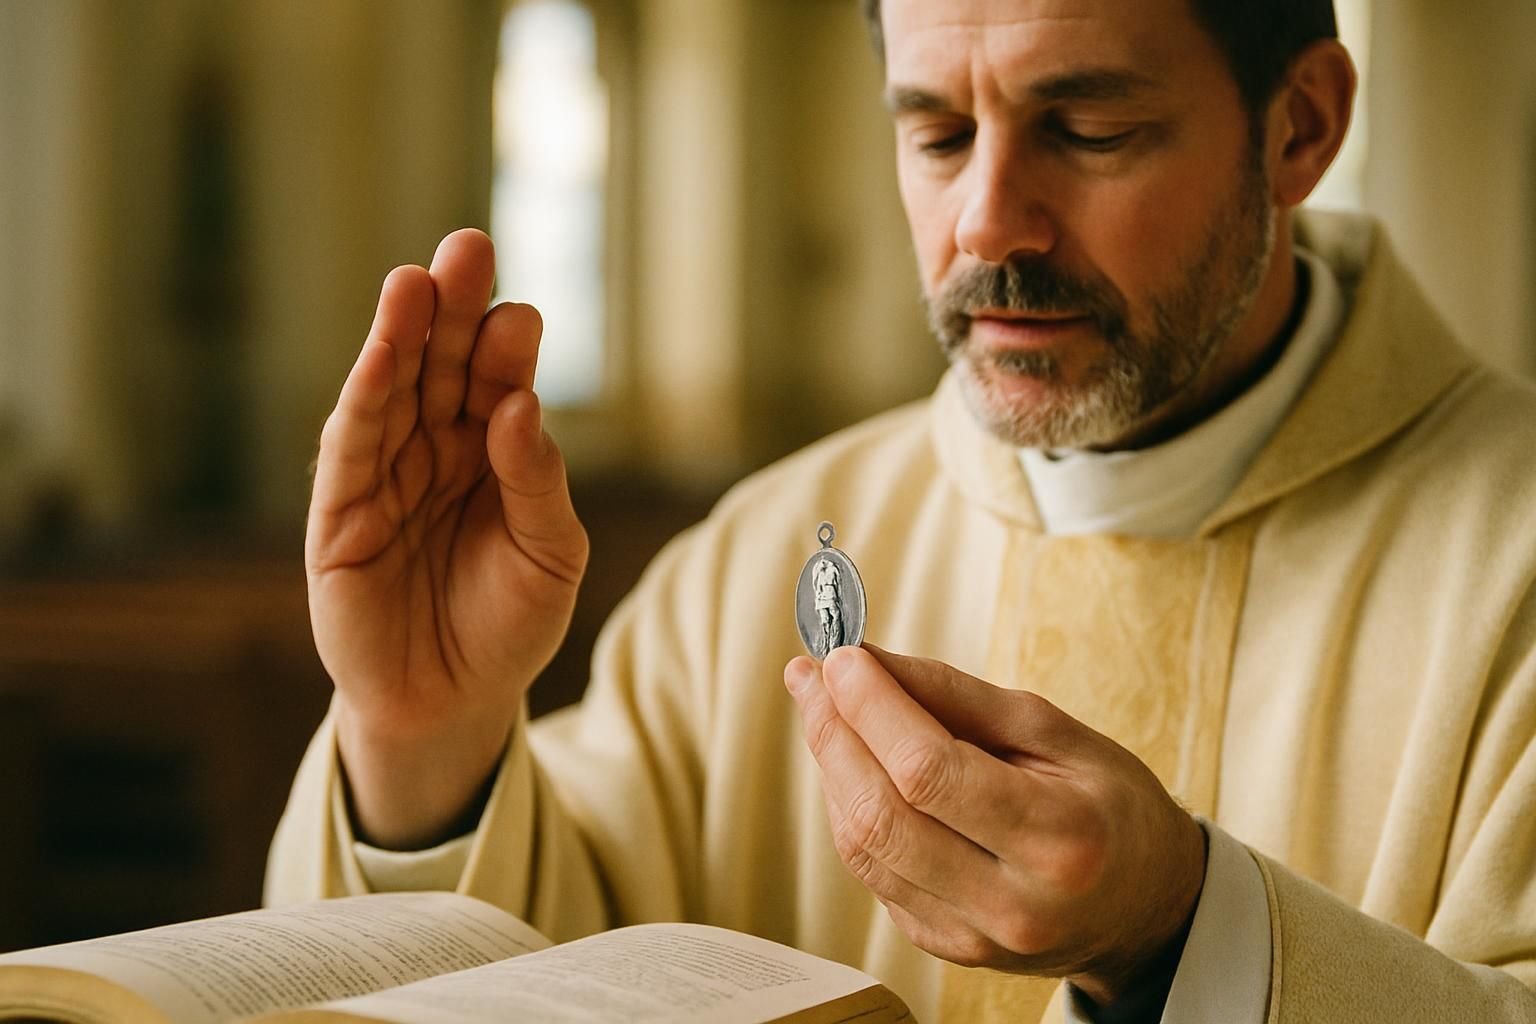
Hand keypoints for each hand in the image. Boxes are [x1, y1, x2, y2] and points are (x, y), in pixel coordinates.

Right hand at [307, 229, 587, 848]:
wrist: (453, 702)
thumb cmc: (509, 622)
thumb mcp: (550, 556)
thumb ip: (538, 482)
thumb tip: (520, 406)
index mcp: (496, 451)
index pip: (501, 381)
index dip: (508, 347)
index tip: (520, 317)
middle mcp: (439, 448)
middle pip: (445, 364)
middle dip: (455, 308)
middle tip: (467, 246)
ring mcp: (386, 475)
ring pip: (394, 391)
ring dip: (402, 334)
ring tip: (416, 280)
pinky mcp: (340, 513)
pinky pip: (351, 446)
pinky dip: (364, 397)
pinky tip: (382, 352)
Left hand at [784, 645, 1205, 1005]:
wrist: (1144, 907)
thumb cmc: (1110, 806)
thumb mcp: (1058, 732)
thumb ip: (961, 697)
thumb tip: (872, 662)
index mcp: (1059, 839)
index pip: (929, 770)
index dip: (871, 708)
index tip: (842, 657)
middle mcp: (1013, 904)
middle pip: (881, 814)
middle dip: (834, 732)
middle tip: (813, 675)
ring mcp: (973, 937)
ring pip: (863, 846)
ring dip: (832, 768)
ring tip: (829, 709)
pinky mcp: (944, 947)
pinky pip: (871, 872)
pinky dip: (851, 809)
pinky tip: (857, 767)